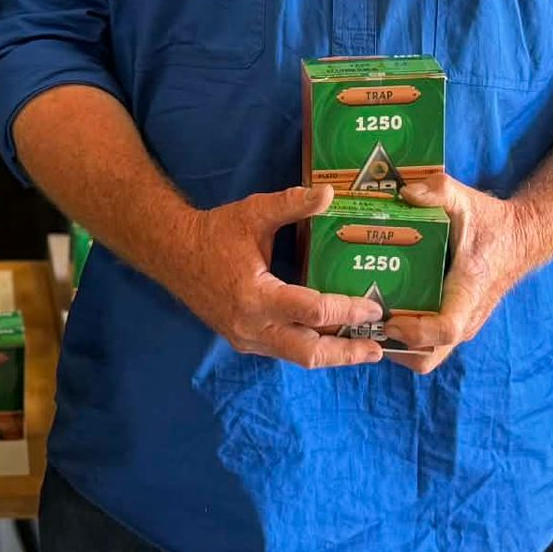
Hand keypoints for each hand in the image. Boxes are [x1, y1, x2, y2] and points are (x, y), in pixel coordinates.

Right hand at [166, 184, 388, 369]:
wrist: (174, 254)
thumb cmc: (215, 233)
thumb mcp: (253, 212)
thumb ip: (291, 203)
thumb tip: (329, 194)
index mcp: (256, 295)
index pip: (312, 311)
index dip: (347, 311)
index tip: (373, 308)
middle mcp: (252, 326)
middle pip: (309, 352)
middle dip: (346, 353)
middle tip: (378, 349)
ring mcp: (247, 339)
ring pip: (297, 358)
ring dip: (331, 356)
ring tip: (363, 350)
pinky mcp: (244, 342)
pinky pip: (284, 352)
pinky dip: (311, 348)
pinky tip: (332, 341)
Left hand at [380, 175, 527, 373]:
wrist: (520, 239)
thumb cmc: (492, 224)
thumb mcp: (466, 200)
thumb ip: (438, 191)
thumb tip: (404, 193)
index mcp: (468, 292)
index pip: (445, 329)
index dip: (415, 331)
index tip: (390, 318)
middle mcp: (466, 318)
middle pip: (428, 356)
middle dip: (394, 346)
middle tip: (369, 320)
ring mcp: (461, 325)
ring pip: (425, 355)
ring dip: (396, 344)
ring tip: (369, 318)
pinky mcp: (455, 323)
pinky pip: (428, 345)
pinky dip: (405, 337)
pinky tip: (385, 311)